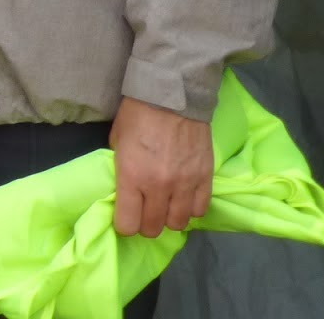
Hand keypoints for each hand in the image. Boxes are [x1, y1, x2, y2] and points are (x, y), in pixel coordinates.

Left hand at [111, 96, 212, 235]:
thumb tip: (125, 189)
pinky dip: (191, 208)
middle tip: (144, 211)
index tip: (124, 216)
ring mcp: (185, 184)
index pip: (128, 224)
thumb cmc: (137, 115)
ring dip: (169, 218)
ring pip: (179, 224)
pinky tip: (184, 197)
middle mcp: (159, 186)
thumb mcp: (117, 141)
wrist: (172, 96)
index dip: (124, 224)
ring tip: (165, 205)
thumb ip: (122, 169)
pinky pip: (200, 210)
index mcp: (132, 176)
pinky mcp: (205, 178)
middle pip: (153, 228)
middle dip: (145, 224)